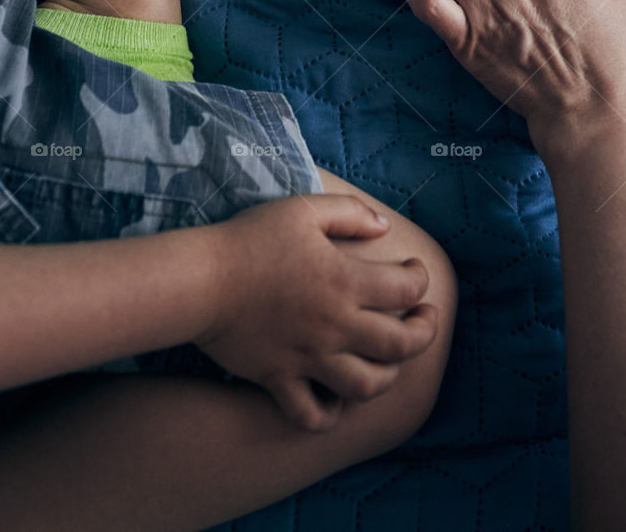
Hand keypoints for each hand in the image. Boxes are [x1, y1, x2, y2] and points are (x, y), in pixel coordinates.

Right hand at [196, 194, 437, 430]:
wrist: (201, 280)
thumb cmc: (251, 239)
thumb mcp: (303, 210)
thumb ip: (350, 213)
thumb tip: (385, 227)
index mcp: (345, 280)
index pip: (407, 289)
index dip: (421, 279)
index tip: (414, 271)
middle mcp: (335, 325)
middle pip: (400, 345)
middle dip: (424, 332)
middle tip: (423, 319)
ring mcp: (308, 358)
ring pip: (367, 386)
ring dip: (387, 376)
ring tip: (388, 360)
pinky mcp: (280, 379)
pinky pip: (313, 415)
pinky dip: (330, 413)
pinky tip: (335, 397)